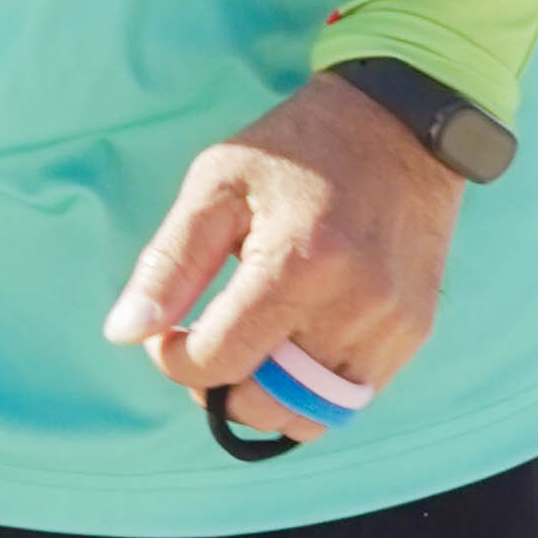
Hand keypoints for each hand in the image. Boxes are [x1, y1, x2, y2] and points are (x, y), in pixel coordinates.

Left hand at [104, 69, 461, 433]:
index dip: (174, 359)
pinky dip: (310, 391)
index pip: (218, 362)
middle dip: (219, 389)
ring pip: (310, 415)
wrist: (400, 123)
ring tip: (250, 351)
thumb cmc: (296, 150)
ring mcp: (391, 326)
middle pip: (264, 402)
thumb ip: (168, 265)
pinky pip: (351, 398)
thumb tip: (123, 334)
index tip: (169, 333)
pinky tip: (293, 344)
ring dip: (265, 397)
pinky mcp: (413, 332)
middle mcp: (352, 306)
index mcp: (298, 264)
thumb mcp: (216, 186)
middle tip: (207, 346)